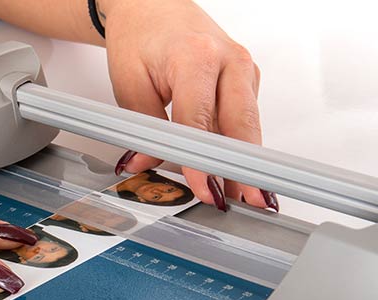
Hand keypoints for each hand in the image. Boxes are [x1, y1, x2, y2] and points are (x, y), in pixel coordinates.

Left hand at [101, 0, 277, 210]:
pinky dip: (239, 148)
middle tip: (246, 203)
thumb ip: (141, 128)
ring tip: (245, 199)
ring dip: (246, 164)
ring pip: (248, 126)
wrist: (152, 8)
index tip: (204, 188)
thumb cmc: (140, 37)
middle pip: (241, 126)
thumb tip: (147, 164)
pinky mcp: (247, 81)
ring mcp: (244, 70)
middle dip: (243, 170)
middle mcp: (230, 61)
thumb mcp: (129, 83)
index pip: (201, 121)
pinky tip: (237, 174)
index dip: (202, 160)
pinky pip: (245, 120)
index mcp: (197, 56)